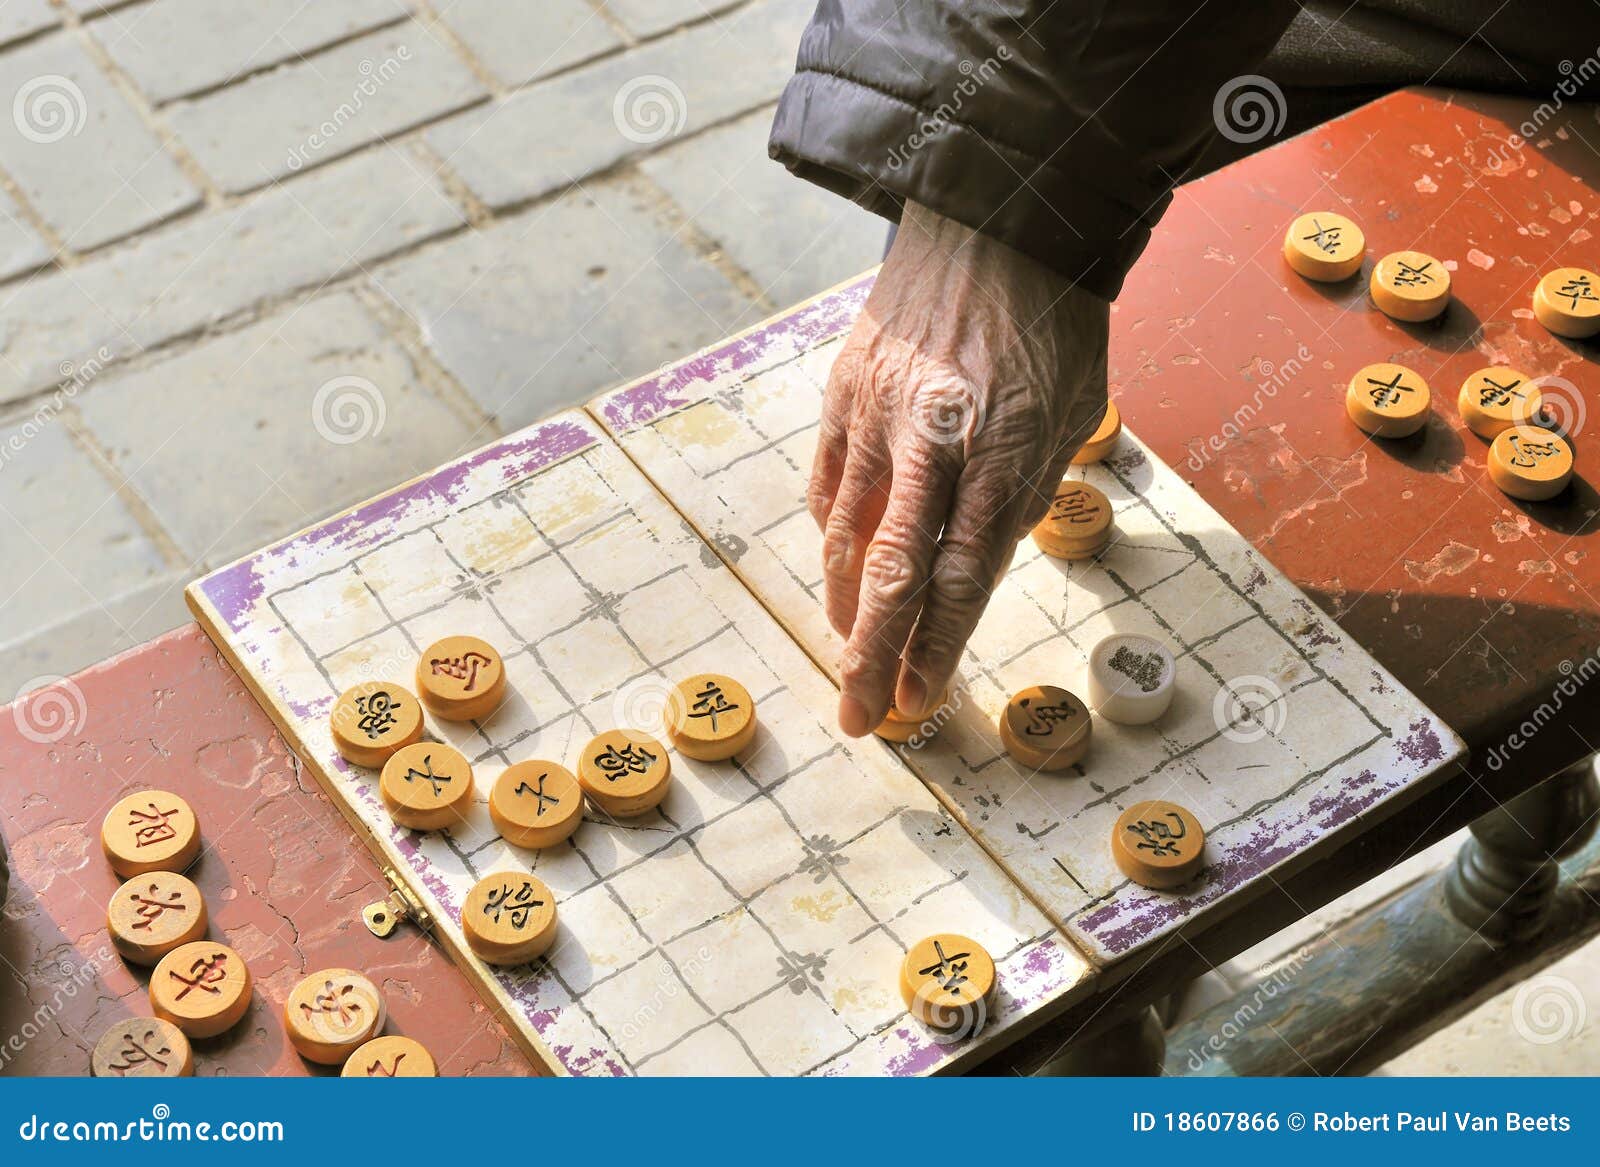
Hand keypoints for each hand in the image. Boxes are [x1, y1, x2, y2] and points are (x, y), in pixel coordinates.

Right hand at [811, 200, 1108, 735]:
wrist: (995, 215)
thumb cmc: (1050, 321)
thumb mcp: (1069, 412)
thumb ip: (1024, 493)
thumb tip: (974, 566)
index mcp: (1005, 445)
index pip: (964, 574)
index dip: (938, 647)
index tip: (921, 699)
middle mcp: (936, 435)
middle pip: (893, 572)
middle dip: (873, 657)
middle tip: (860, 719)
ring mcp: (879, 411)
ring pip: (846, 534)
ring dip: (843, 608)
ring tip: (848, 656)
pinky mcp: (844, 388)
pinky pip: (827, 482)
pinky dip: (830, 537)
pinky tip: (836, 574)